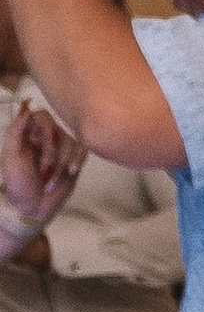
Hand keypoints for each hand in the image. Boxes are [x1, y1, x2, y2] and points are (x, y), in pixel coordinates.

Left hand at [2, 100, 80, 245]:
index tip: (37, 146)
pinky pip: (84, 151)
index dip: (43, 132)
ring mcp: (62, 146)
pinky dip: (77, 161)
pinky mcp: (75, 158)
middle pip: (58, 131)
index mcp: (28, 132)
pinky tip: (70, 172)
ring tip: (50, 182)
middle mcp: (46, 136)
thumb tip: (26, 105)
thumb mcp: (11, 156)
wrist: (33, 207)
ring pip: (71, 143)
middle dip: (52, 154)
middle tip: (43, 173)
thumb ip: (16, 130)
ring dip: (61, 165)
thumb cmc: (18, 182)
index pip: (42, 117)